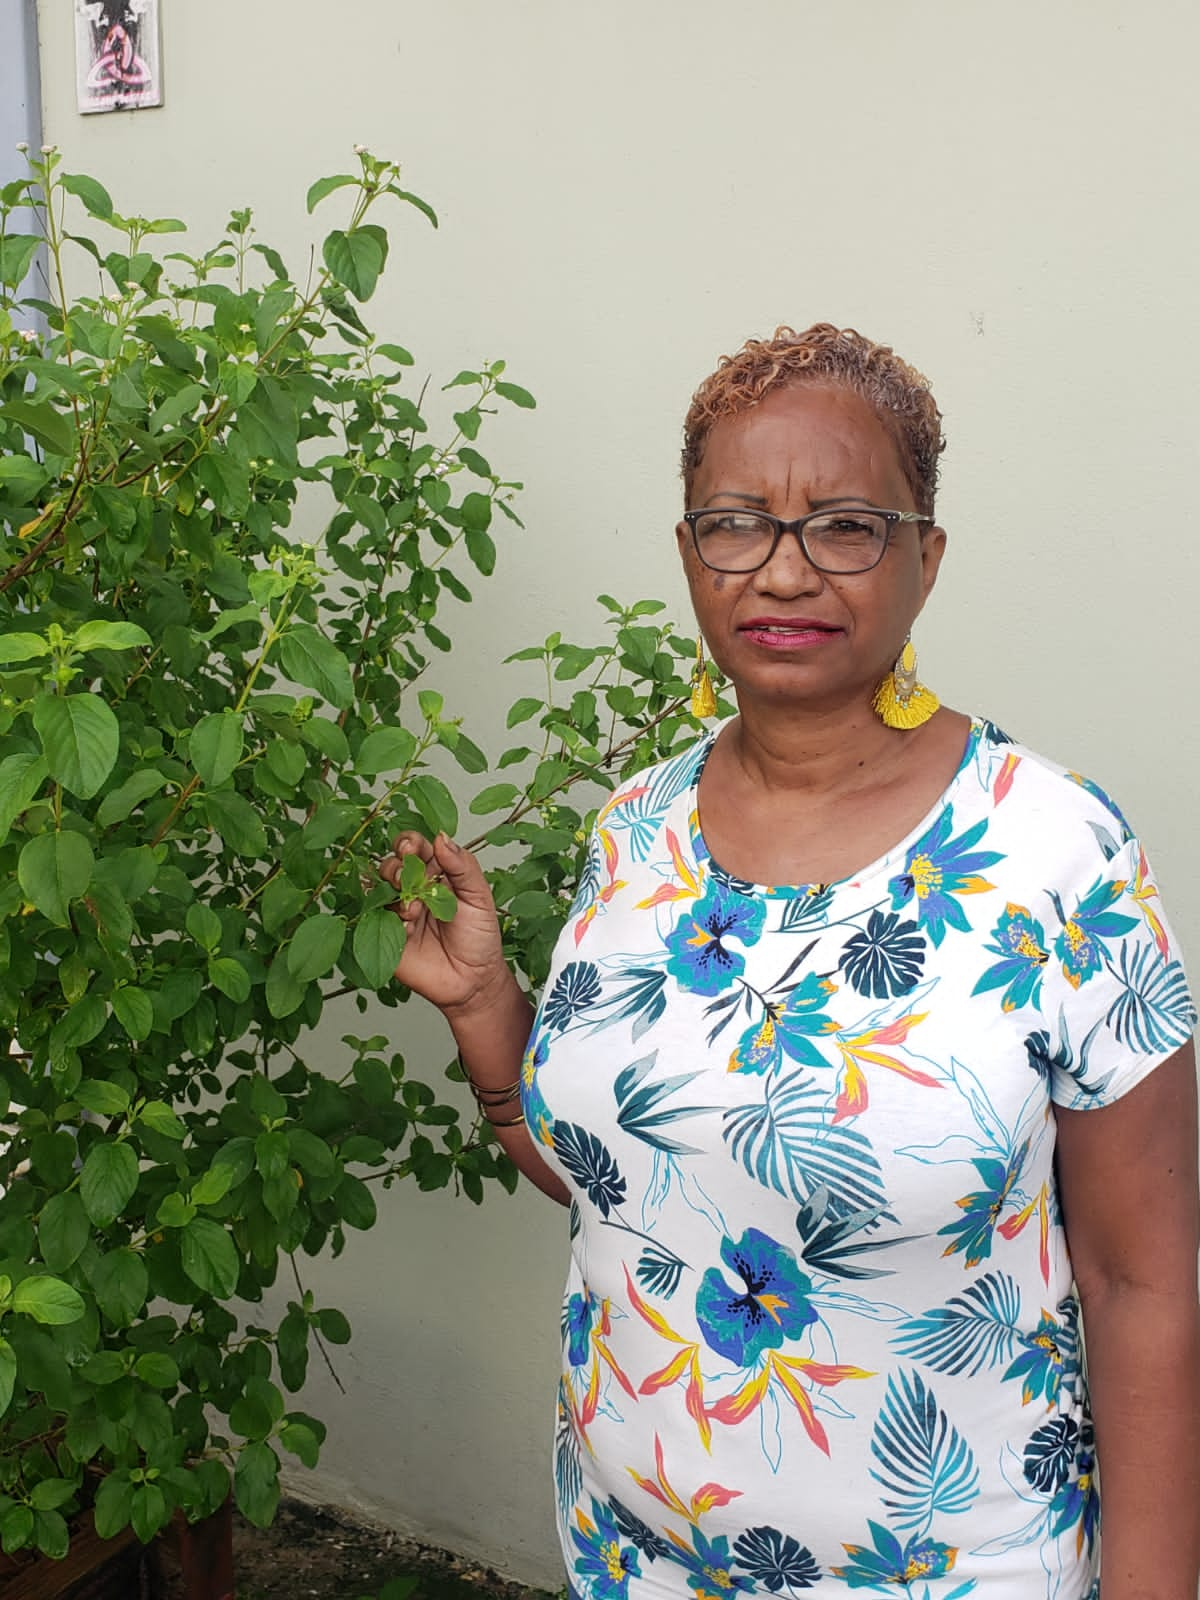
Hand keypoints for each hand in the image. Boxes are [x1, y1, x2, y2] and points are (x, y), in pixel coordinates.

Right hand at [376, 831, 509, 1014]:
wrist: (474, 981)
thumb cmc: (480, 938)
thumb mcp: (479, 897)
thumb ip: (462, 866)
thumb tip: (441, 837)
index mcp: (436, 874)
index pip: (416, 848)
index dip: (410, 843)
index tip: (412, 846)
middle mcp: (414, 889)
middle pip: (393, 864)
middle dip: (396, 865)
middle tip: (407, 874)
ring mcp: (399, 912)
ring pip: (380, 888)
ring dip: (393, 889)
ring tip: (414, 906)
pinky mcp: (389, 935)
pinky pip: (377, 917)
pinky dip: (392, 916)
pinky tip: (410, 924)